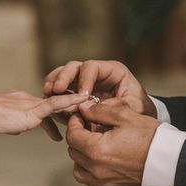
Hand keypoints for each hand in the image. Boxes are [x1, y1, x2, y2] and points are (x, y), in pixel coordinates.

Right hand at [0, 91, 87, 140]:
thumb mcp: (3, 122)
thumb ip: (14, 123)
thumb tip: (19, 129)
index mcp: (23, 101)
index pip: (46, 107)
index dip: (59, 112)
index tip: (71, 116)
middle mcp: (29, 99)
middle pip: (56, 103)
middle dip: (72, 108)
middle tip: (88, 112)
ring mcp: (31, 103)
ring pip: (60, 103)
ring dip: (75, 107)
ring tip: (90, 110)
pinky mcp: (32, 109)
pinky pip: (56, 104)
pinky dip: (71, 102)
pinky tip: (83, 101)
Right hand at [43, 60, 157, 117]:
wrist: (138, 119)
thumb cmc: (139, 111)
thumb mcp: (134, 108)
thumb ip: (115, 106)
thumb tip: (91, 106)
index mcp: (112, 71)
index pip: (93, 67)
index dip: (84, 79)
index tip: (81, 96)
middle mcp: (96, 73)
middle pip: (75, 67)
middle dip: (64, 77)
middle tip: (55, 89)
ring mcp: (85, 81)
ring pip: (64, 74)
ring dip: (54, 82)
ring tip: (47, 93)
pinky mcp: (77, 93)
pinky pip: (62, 90)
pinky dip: (54, 95)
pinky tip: (49, 103)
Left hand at [66, 99, 159, 185]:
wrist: (169, 160)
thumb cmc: (149, 137)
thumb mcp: (124, 115)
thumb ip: (100, 111)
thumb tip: (84, 109)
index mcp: (97, 150)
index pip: (72, 135)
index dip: (74, 122)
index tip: (81, 115)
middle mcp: (96, 169)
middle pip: (74, 151)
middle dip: (78, 136)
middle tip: (90, 126)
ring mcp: (103, 182)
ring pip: (79, 169)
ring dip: (82, 155)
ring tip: (95, 143)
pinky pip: (90, 181)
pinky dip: (90, 170)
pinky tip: (103, 158)